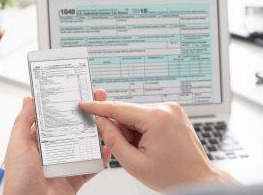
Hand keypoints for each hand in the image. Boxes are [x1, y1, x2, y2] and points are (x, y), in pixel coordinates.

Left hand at [4, 90, 110, 194]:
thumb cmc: (19, 181)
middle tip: (98, 100)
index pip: (56, 116)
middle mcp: (55, 150)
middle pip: (75, 127)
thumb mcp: (18, 146)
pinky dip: (102, 158)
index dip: (67, 104)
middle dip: (87, 114)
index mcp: (40, 140)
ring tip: (105, 121)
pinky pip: (93, 165)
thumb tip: (29, 99)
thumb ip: (23, 122)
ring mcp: (68, 162)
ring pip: (86, 144)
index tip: (78, 91)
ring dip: (97, 133)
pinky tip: (106, 148)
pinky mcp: (77, 175)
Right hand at [79, 100, 237, 191]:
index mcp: (157, 118)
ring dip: (133, 131)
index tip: (85, 104)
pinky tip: (150, 144)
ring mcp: (171, 109)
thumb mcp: (135, 163)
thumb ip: (113, 140)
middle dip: (123, 130)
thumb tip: (102, 122)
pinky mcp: (172, 112)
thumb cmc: (173, 175)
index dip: (98, 108)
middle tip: (131, 150)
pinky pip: (147, 116)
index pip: (119, 109)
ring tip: (146, 150)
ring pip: (137, 116)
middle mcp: (166, 108)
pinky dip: (142, 129)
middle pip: (128, 113)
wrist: (198, 179)